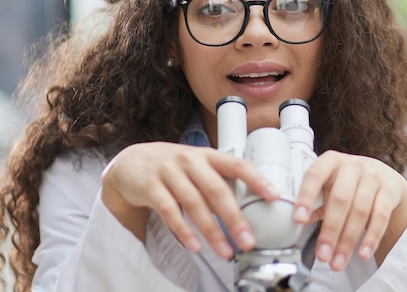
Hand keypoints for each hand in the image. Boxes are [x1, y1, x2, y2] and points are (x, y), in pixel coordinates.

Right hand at [101, 142, 278, 258]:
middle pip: (216, 189)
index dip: (256, 179)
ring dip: (211, 230)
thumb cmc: (174, 167)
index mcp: (208, 155)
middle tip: (248, 240)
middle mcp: (190, 161)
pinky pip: (169, 211)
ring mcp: (169, 172)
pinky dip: (183, 230)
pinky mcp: (150, 186)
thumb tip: (248, 208)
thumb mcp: (198, 166)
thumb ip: (219, 182)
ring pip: (194, 203)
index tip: (273, 196)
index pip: (237, 164)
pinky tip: (195, 245)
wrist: (132, 162)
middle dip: (234, 218)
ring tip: (225, 251)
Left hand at [293, 150, 406, 270]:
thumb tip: (294, 223)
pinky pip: (380, 217)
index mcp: (330, 161)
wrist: (382, 175)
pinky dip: (371, 238)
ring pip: (360, 211)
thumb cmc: (346, 182)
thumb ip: (312, 202)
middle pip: (340, 199)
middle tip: (322, 254)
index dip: (305, 197)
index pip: (315, 175)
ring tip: (337, 261)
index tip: (298, 220)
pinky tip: (362, 253)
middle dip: (330, 230)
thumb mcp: (327, 185)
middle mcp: (352, 165)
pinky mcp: (389, 191)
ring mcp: (373, 177)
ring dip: (348, 240)